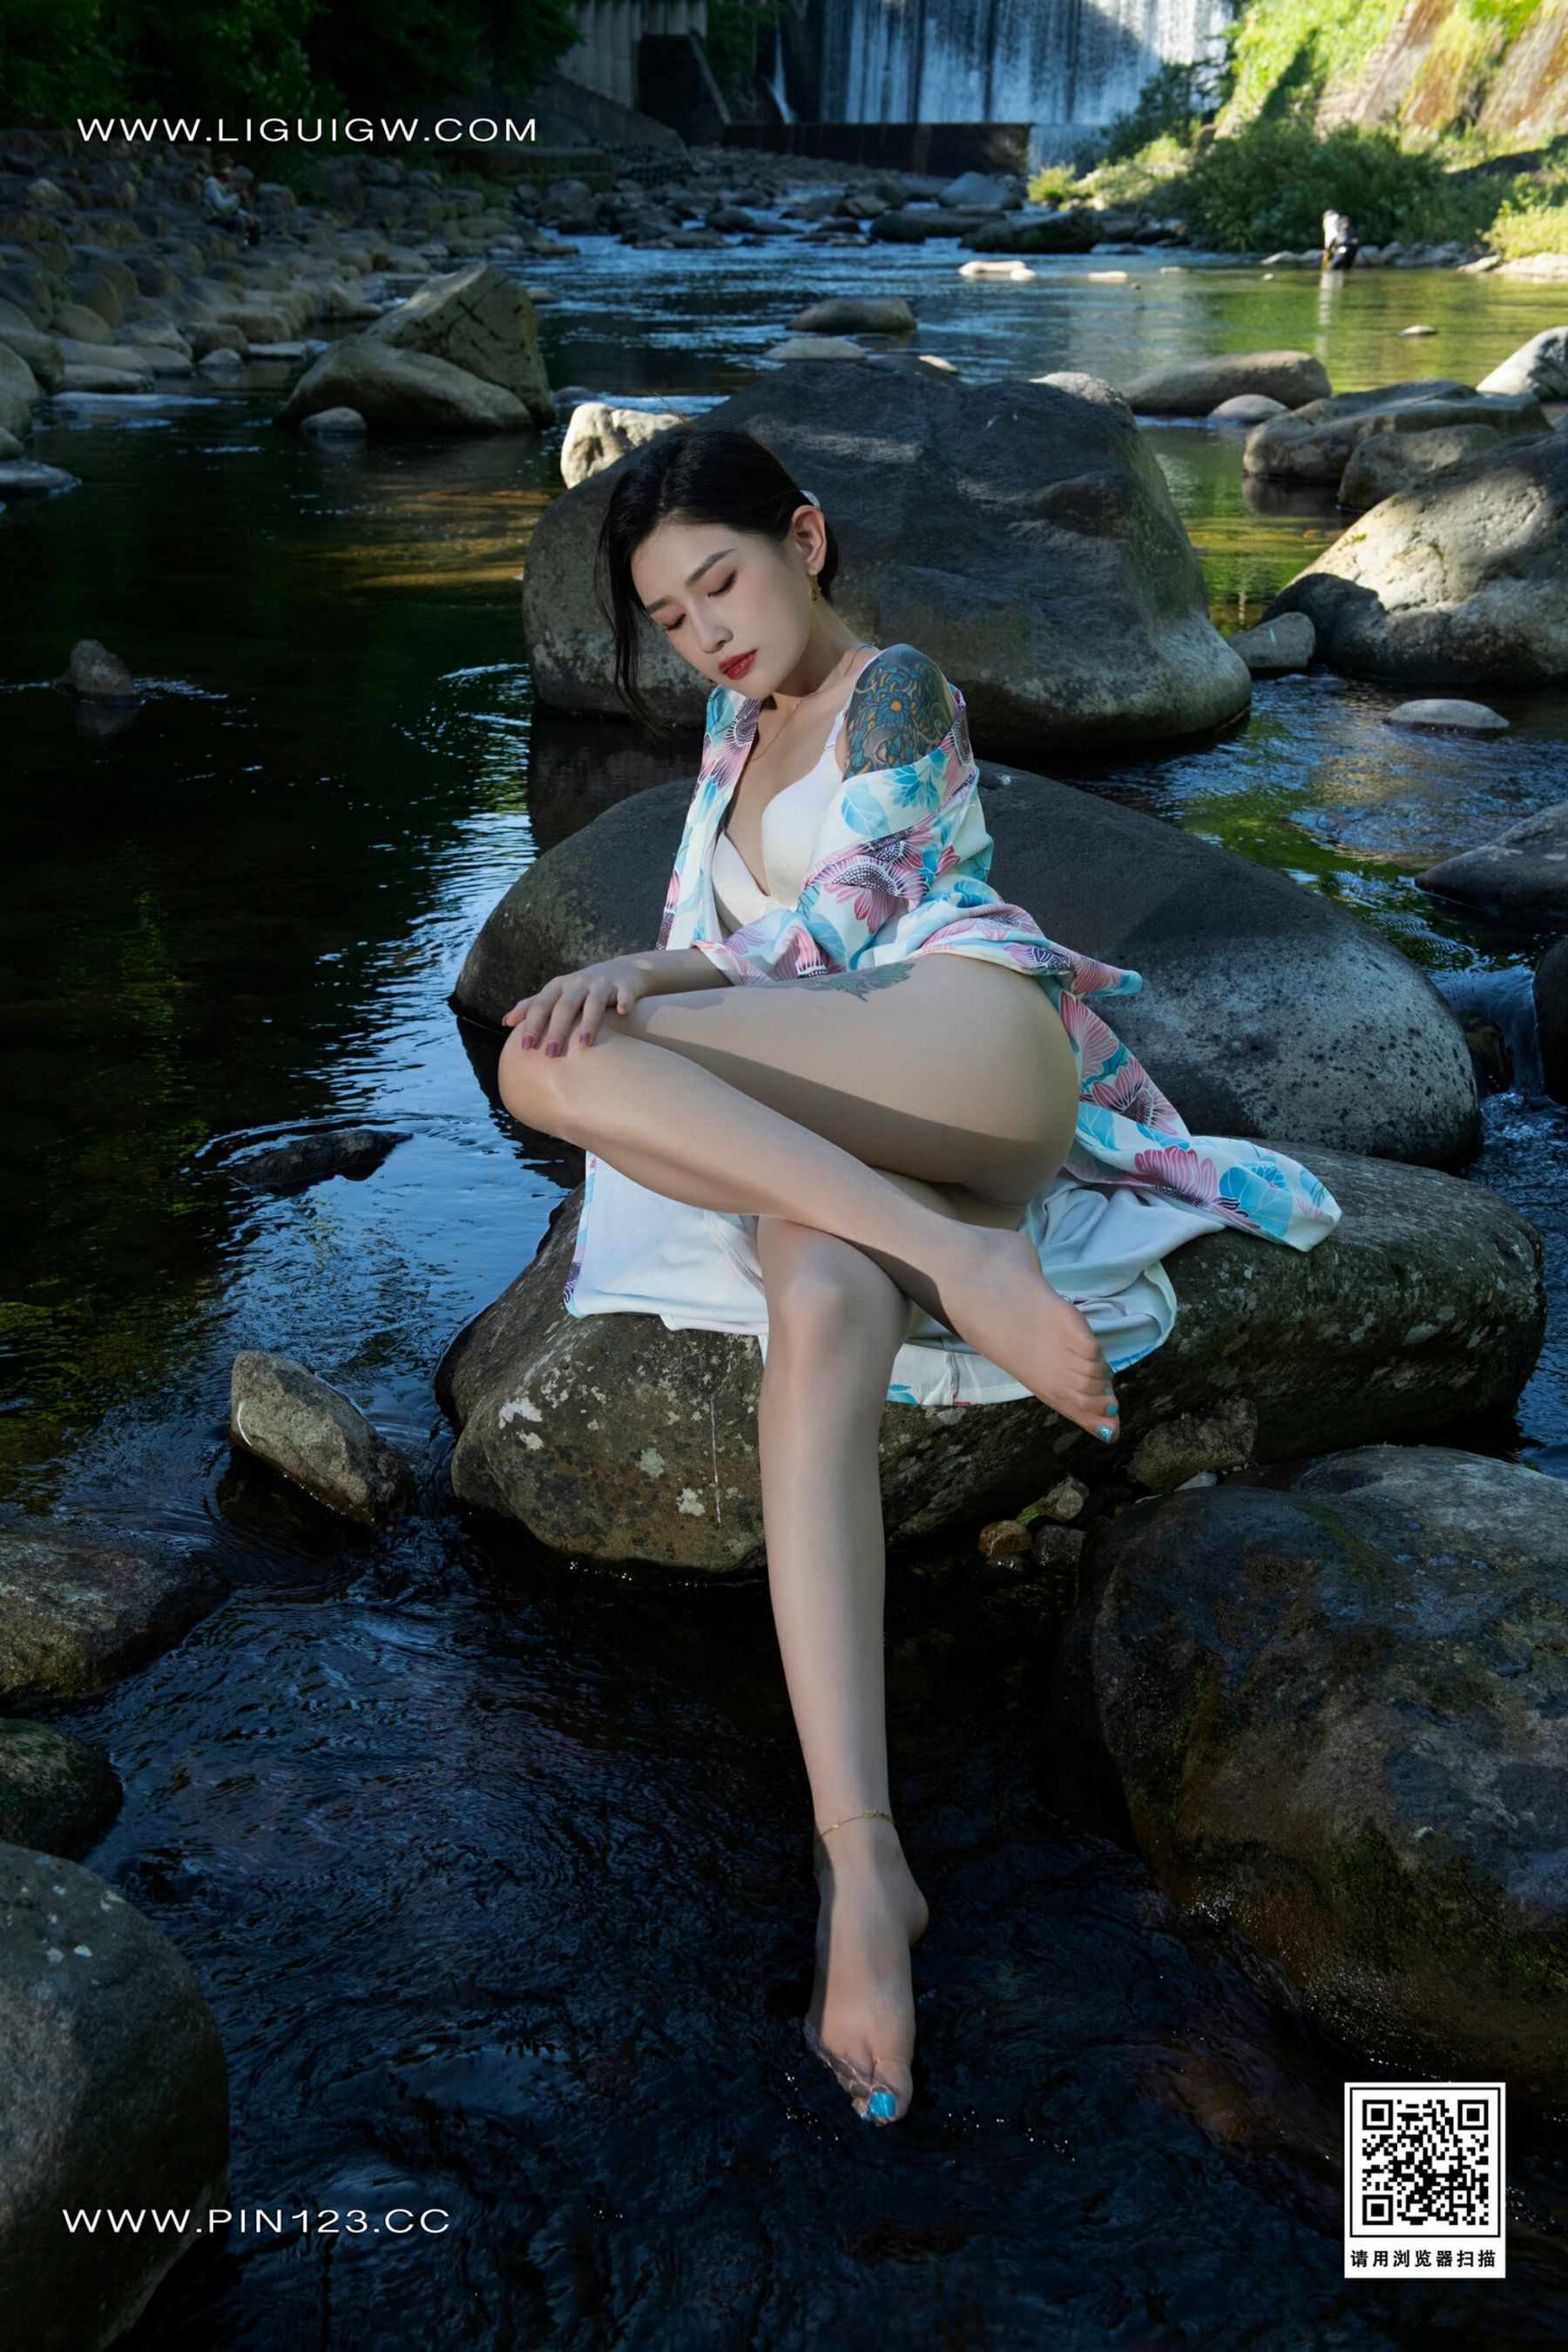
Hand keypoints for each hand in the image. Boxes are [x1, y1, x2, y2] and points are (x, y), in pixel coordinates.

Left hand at [501, 955, 651, 1054]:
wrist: (622, 970)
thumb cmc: (583, 988)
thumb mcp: (557, 993)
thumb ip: (533, 1005)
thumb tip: (506, 1022)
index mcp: (559, 986)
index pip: (541, 1005)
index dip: (532, 1025)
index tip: (524, 1048)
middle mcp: (578, 983)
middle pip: (564, 1006)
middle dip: (556, 1030)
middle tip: (549, 1054)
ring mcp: (601, 984)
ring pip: (593, 1002)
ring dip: (589, 1022)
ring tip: (584, 1044)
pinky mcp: (624, 986)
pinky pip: (624, 994)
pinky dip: (623, 1001)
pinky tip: (623, 1012)